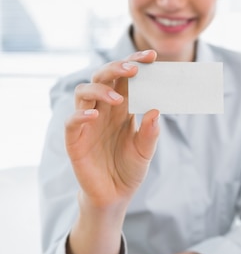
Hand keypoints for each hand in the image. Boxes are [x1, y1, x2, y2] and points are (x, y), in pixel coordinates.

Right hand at [65, 50, 159, 207]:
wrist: (114, 196)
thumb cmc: (129, 169)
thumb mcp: (145, 151)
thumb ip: (150, 133)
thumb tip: (155, 110)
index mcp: (122, 108)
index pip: (126, 78)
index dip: (136, 64)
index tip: (152, 57)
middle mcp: (103, 110)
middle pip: (103, 77)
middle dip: (117, 68)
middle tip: (134, 68)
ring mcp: (86, 123)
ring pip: (83, 92)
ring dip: (100, 89)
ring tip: (117, 97)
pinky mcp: (74, 140)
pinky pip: (72, 122)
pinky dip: (81, 115)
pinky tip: (94, 114)